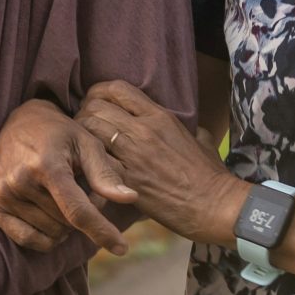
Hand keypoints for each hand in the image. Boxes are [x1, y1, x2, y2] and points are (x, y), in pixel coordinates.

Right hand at [0, 98, 135, 254]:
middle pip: (67, 224)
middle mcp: (20, 181)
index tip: (122, 249)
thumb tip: (130, 198)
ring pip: (50, 234)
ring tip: (61, 196)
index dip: (102, 232)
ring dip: (64, 223)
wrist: (20, 123)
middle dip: (82, 215)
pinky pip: (28, 240)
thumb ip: (106, 173)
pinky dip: (45, 235)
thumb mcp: (87, 144)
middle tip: (79, 191)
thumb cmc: (60, 134)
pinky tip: (47, 213)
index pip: (77, 211)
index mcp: (46, 165)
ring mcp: (2, 194)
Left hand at [78, 79, 246, 247]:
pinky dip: (86, 161)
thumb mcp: (202, 139)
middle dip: (84, 113)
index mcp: (160, 116)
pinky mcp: (125, 180)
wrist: (214, 206)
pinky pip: (94, 160)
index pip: (117, 88)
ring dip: (81, 135)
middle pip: (96, 105)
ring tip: (82, 146)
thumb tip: (187, 126)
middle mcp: (143, 130)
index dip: (99, 93)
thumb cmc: (210, 175)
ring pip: (90, 128)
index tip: (95, 104)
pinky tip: (87, 168)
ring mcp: (133, 154)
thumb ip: (188, 127)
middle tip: (83, 127)